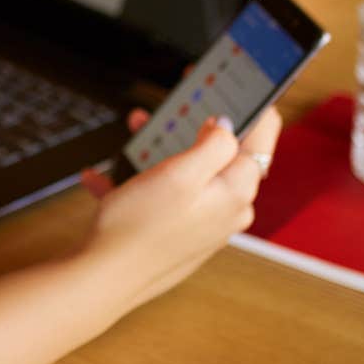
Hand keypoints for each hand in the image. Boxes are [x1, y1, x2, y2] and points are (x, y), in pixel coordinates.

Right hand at [78, 104, 281, 308]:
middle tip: (176, 106)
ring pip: (189, 174)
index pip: (260, 142)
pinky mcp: (176, 236)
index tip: (242, 85)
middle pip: (221, 156)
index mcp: (234, 193)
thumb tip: (227, 126)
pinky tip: (105, 178)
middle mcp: (225, 211)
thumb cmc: (139, 228)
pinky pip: (162, 199)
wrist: (103, 279)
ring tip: (134, 136)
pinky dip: (137, 184)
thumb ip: (213, 144)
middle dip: (195, 127)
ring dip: (161, 151)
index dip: (252, 108)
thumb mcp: (179, 173)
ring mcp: (202, 226)